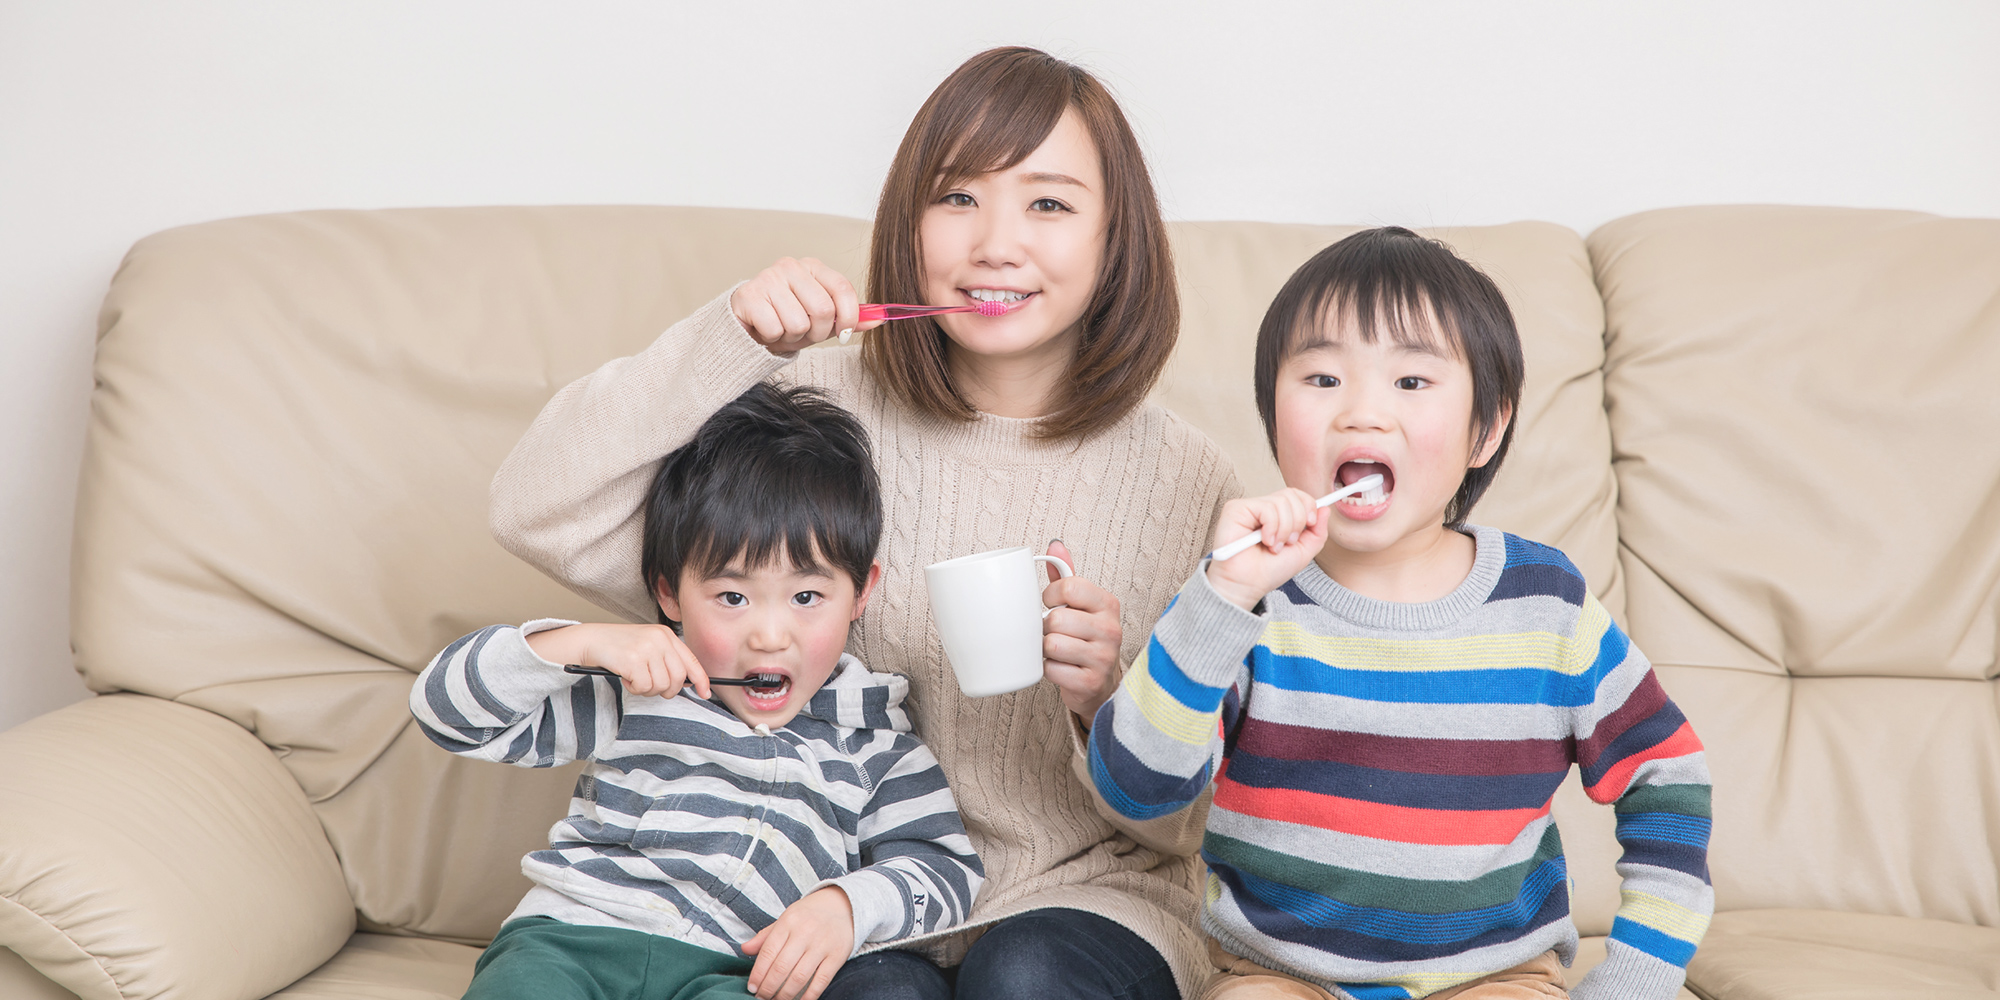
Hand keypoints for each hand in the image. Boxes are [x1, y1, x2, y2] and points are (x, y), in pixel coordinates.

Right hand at [524, 622, 712, 697]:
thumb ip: (667, 659)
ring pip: (661, 686)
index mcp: (666, 634)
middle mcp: (659, 639)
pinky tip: (626, 677)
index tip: (705, 692)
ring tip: (635, 678)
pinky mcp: (633, 660)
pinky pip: (643, 687)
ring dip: (647, 689)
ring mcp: (646, 648)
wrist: (591, 640)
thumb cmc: (619, 647)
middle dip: (666, 690)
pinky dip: (634, 688)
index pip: (691, 661)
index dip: (701, 679)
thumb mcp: (648, 645)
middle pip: (677, 679)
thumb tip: (686, 682)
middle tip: (650, 686)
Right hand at [729, 257, 881, 354]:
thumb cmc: (786, 319)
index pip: (843, 289)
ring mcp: (768, 278)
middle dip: (816, 333)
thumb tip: (881, 319)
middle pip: (823, 310)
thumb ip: (850, 319)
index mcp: (813, 267)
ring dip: (792, 337)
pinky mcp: (748, 296)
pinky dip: (772, 338)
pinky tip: (765, 330)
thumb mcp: (822, 320)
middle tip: (803, 333)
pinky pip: (774, 329)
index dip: (849, 317)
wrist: (746, 324)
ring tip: (782, 330)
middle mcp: (791, 266)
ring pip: (798, 324)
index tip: (844, 333)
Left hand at [744, 886, 853, 999]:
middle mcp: (805, 932)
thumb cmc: (809, 915)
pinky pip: (821, 981)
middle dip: (768, 988)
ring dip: (785, 995)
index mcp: (789, 921)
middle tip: (762, 997)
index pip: (768, 952)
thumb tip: (745, 950)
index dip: (758, 974)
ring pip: (799, 977)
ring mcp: (822, 945)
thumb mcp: (786, 918)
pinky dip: (808, 996)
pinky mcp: (837, 956)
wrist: (843, 905)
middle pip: (781, 967)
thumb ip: (766, 936)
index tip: (752, 988)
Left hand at [1040, 540, 1122, 725]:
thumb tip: (1055, 545)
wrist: (1101, 683)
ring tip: (1056, 650)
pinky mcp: (1090, 683)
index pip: (1069, 587)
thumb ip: (1066, 573)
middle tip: (1054, 633)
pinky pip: (1051, 670)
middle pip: (1056, 619)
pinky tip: (1059, 668)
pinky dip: (1047, 670)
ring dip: (1045, 649)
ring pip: (1052, 644)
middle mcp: (1111, 630)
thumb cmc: (1086, 639)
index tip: (1050, 604)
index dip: (1049, 596)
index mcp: (1108, 604)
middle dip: (1046, 628)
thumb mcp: (1081, 604)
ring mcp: (1103, 658)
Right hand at [1205, 489, 1327, 610]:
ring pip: (1281, 501)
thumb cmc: (1268, 571)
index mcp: (1276, 516)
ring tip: (1273, 546)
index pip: (1296, 495)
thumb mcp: (1302, 552)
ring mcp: (1249, 507)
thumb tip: (1325, 509)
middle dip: (1297, 521)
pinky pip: (1266, 508)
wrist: (1248, 585)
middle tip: (1288, 542)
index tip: (1311, 523)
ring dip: (1284, 530)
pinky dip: (1272, 528)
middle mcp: (1262, 508)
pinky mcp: (1236, 509)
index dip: (1308, 505)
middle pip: (1291, 495)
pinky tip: (1264, 541)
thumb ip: (1317, 532)